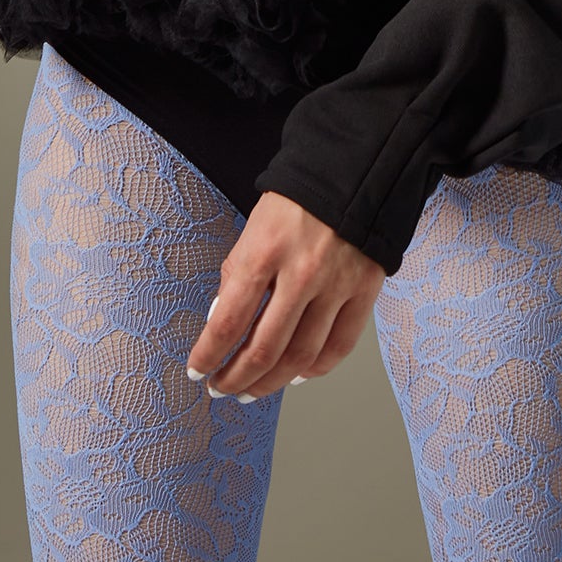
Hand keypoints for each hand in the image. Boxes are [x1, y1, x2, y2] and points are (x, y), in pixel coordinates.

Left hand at [185, 191, 384, 400]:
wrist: (352, 171)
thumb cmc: (295, 202)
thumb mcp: (253, 229)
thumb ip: (237, 276)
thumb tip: (221, 325)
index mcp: (264, 251)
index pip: (228, 322)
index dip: (208, 355)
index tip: (197, 370)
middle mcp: (301, 272)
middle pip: (264, 349)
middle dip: (236, 379)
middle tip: (222, 389)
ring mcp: (336, 284)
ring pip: (301, 357)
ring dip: (272, 383)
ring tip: (254, 390)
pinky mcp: (364, 290)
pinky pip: (339, 346)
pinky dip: (316, 370)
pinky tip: (297, 375)